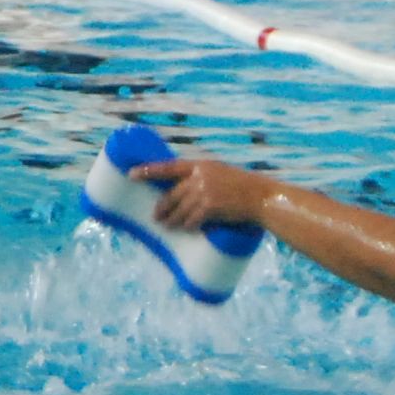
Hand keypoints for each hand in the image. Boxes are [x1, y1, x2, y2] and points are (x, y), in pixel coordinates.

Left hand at [133, 157, 273, 233]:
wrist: (262, 197)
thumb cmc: (243, 186)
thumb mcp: (221, 173)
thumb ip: (202, 178)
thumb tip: (183, 192)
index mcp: (201, 165)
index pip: (168, 167)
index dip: (148, 170)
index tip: (131, 174)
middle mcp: (199, 177)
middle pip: (171, 194)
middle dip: (162, 208)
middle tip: (155, 216)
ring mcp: (204, 192)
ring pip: (179, 210)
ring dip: (172, 221)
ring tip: (167, 226)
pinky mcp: (210, 207)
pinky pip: (192, 220)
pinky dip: (188, 226)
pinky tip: (186, 229)